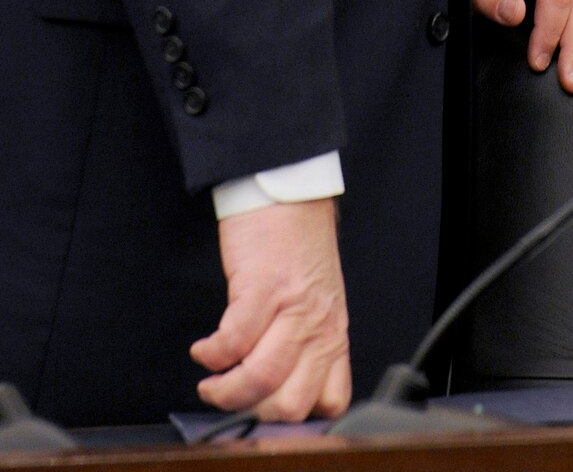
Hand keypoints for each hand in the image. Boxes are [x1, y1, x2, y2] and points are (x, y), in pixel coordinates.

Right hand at [191, 198, 349, 419]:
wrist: (288, 189)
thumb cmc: (298, 242)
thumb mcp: (317, 298)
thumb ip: (305, 341)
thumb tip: (273, 388)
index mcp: (333, 331)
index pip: (330, 399)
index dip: (296, 419)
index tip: (266, 414)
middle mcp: (317, 324)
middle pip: (292, 402)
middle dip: (255, 413)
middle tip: (234, 401)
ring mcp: (291, 307)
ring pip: (261, 380)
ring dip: (226, 391)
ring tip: (211, 383)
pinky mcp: (261, 288)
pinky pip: (232, 342)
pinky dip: (211, 355)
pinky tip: (204, 350)